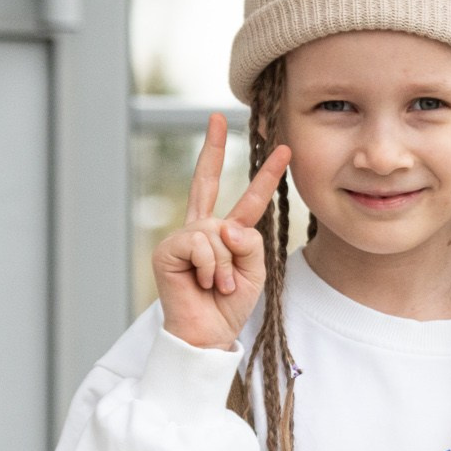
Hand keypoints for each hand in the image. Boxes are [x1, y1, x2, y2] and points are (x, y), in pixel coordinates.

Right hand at [151, 113, 291, 351]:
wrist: (208, 333)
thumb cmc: (229, 304)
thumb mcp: (255, 270)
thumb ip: (249, 241)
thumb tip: (223, 224)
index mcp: (226, 233)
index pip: (247, 198)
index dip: (264, 174)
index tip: (282, 149)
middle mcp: (202, 229)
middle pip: (207, 180)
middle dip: (213, 147)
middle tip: (218, 117)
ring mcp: (183, 237)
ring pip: (217, 232)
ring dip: (225, 265)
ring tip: (217, 285)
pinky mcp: (168, 250)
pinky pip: (201, 245)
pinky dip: (210, 267)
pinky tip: (202, 283)